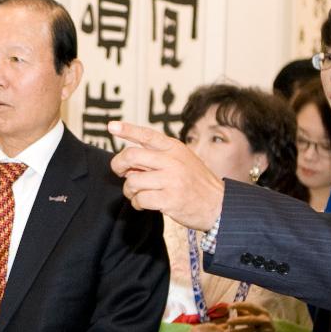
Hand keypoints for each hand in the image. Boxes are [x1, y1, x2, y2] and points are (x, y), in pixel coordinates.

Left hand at [108, 121, 224, 230]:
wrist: (218, 205)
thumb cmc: (197, 184)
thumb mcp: (182, 161)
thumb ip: (158, 159)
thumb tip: (129, 165)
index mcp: (174, 148)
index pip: (147, 135)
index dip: (127, 129)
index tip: (112, 126)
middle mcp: (172, 161)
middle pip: (131, 156)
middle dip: (118, 165)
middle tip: (120, 172)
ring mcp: (171, 180)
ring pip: (132, 181)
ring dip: (129, 190)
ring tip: (138, 194)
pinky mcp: (169, 199)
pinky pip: (140, 199)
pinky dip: (137, 203)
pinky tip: (144, 204)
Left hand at [221, 302, 274, 331]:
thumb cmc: (262, 324)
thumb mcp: (256, 316)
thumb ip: (244, 313)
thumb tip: (229, 309)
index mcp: (262, 312)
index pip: (250, 306)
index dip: (239, 305)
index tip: (229, 306)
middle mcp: (265, 320)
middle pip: (250, 319)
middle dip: (238, 320)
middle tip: (228, 321)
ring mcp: (265, 331)